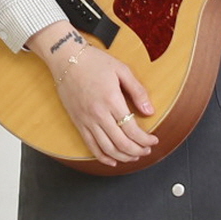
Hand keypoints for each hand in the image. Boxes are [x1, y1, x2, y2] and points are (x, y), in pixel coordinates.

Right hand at [25, 21, 158, 166]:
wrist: (67, 59)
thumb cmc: (94, 62)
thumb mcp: (121, 70)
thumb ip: (137, 91)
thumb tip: (149, 110)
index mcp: (112, 100)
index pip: (132, 130)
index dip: (145, 139)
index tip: (154, 140)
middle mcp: (98, 114)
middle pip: (121, 143)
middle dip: (137, 151)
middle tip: (147, 150)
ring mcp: (87, 120)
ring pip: (107, 149)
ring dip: (123, 157)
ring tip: (134, 156)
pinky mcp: (78, 123)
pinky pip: (90, 146)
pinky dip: (102, 157)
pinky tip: (112, 160)